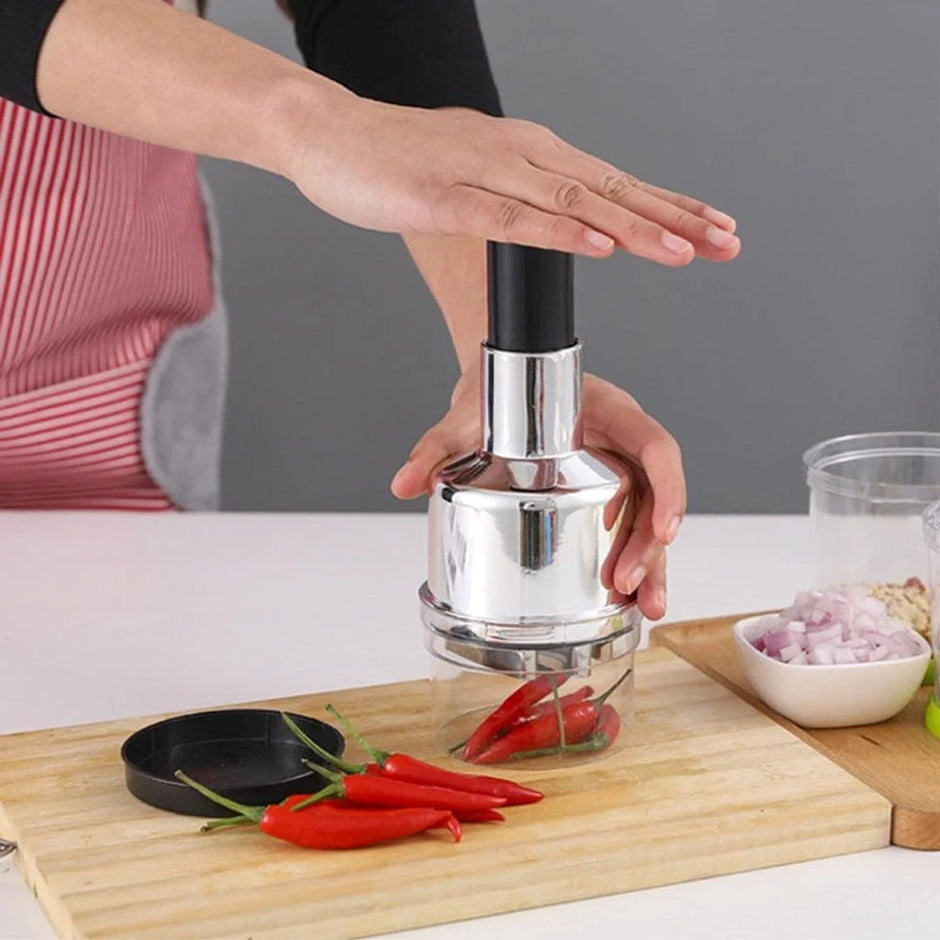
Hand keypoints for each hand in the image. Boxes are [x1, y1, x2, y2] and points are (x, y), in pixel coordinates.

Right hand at [286, 100, 738, 263]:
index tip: (713, 229)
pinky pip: (511, 218)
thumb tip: (561, 221)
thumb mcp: (474, 175)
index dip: (668, 207)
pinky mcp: (447, 196)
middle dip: (673, 219)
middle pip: (610, 190)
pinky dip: (559, 234)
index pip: (613, 183)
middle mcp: (519, 155)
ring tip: (682, 252)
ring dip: (633, 228)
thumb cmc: (397, 160)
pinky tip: (598, 247)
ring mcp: (485, 172)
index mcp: (530, 153)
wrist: (328, 134)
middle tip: (724, 241)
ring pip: (573, 204)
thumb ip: (519, 197)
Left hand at [391, 371, 684, 620]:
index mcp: (608, 413)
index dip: (670, 489)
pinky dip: (630, 564)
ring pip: (648, 520)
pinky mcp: (604, 496)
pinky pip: (627, 529)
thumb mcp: (466, 418)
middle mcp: (621, 442)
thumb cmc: (494, 395)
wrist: (491, 391)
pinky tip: (627, 601)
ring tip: (644, 607)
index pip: (655, 447)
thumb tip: (405, 483)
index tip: (666, 529)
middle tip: (627, 584)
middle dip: (650, 545)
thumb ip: (437, 446)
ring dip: (650, 565)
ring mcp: (617, 470)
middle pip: (657, 495)